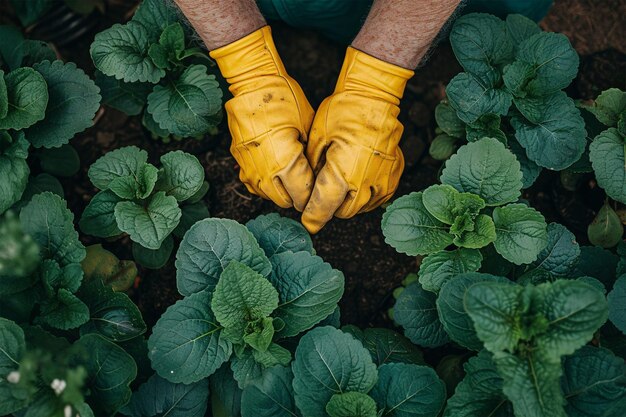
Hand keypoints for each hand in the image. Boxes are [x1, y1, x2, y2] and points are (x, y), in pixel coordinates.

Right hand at [210, 26, 313, 210]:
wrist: (252, 82)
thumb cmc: (285, 100)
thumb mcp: (309, 128)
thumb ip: (311, 158)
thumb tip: (316, 176)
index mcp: (285, 164)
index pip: (302, 196)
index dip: (313, 196)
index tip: (320, 190)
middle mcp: (264, 171)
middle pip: (285, 201)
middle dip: (298, 197)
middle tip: (308, 185)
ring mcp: (248, 168)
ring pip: (267, 196)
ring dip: (281, 191)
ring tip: (292, 178)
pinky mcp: (239, 161)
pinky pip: (253, 184)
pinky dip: (265, 184)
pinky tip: (275, 172)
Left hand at [301, 47, 413, 232]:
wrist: (375, 96)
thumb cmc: (343, 112)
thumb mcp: (317, 139)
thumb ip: (312, 170)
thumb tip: (307, 189)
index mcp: (342, 174)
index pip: (323, 208)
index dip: (312, 217)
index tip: (307, 221)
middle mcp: (364, 182)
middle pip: (342, 212)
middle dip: (330, 207)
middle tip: (322, 193)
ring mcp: (383, 180)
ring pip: (361, 208)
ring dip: (348, 202)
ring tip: (340, 184)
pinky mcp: (394, 175)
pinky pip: (378, 198)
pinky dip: (366, 196)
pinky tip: (357, 182)